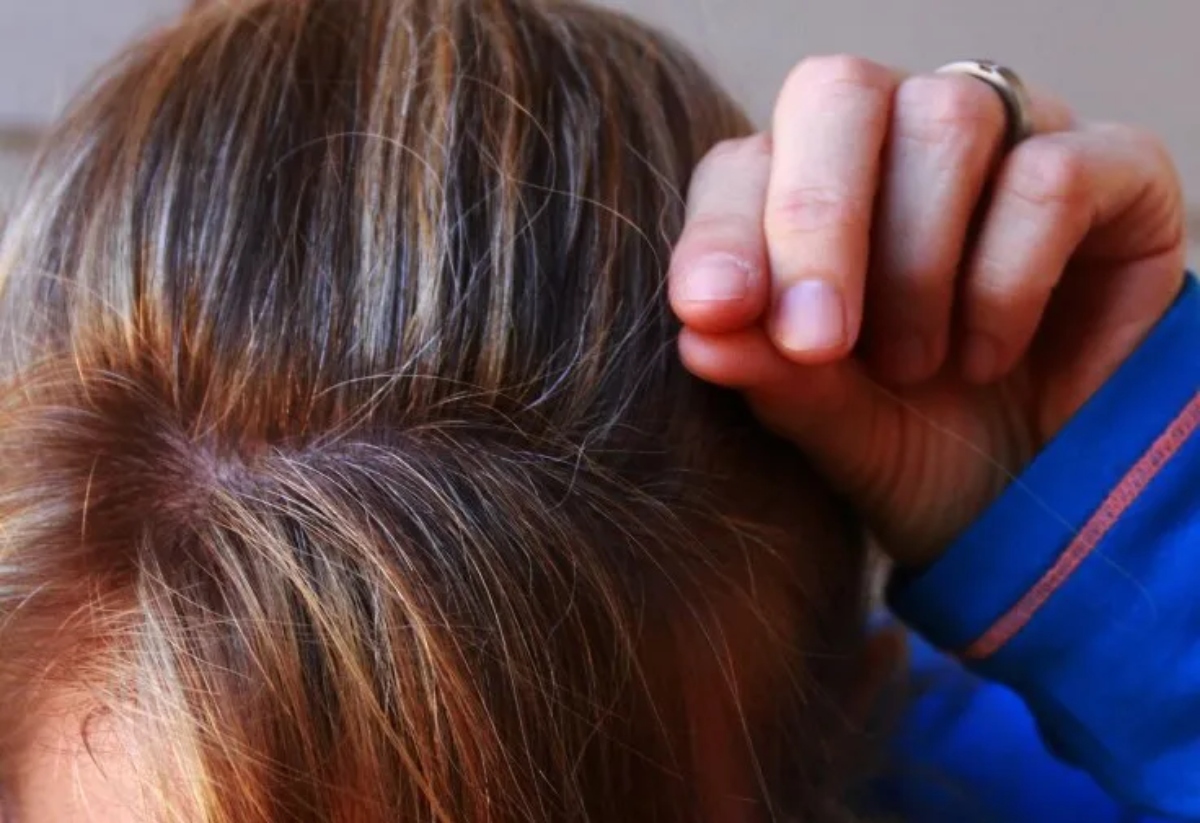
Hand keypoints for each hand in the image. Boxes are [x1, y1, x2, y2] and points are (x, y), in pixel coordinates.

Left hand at [669, 56, 1186, 565]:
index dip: (723, 229)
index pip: (747, 163)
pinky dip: (1007, 281)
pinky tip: (988, 355)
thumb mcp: (835, 426)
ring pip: (946, 121)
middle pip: (841, 93)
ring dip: (915, 266)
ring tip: (914, 367)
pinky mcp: (1115, 170)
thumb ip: (773, 376)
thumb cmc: (918, 446)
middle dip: (816, 220)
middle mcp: (903, 141)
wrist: (1042, 497)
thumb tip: (701, 337)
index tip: (713, 312)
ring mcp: (1012, 140)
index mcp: (809, 190)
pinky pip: (1050, 177)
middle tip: (816, 341)